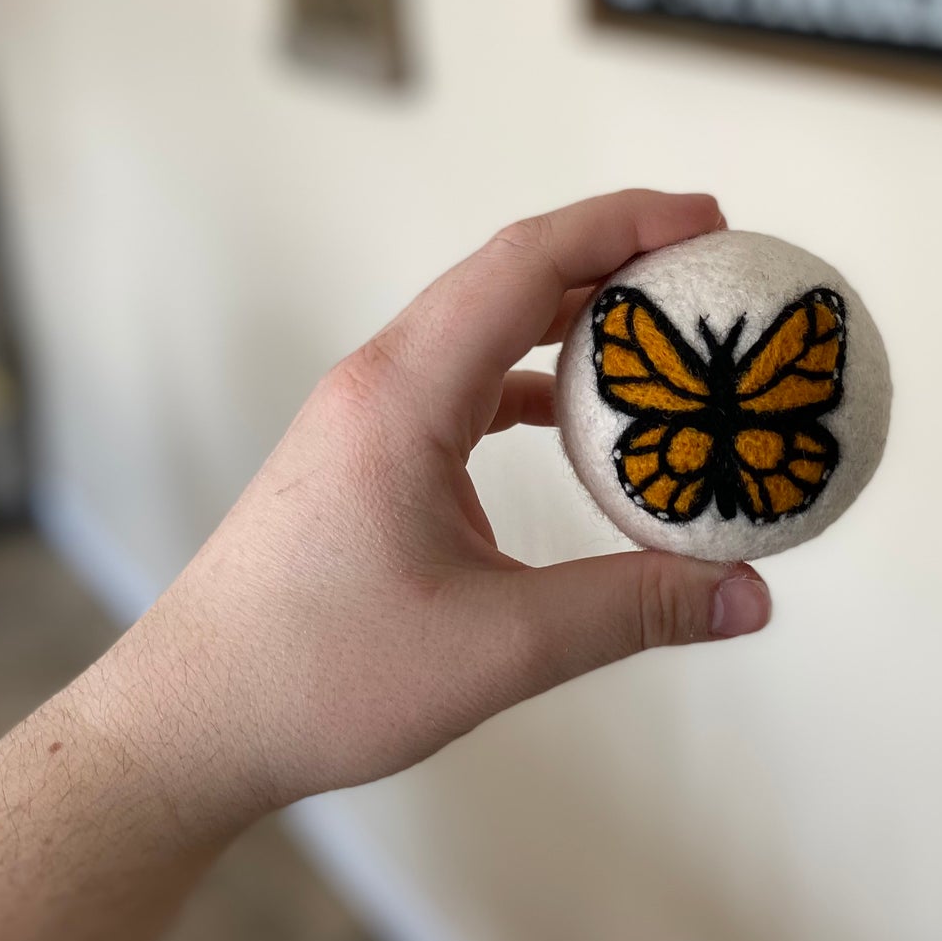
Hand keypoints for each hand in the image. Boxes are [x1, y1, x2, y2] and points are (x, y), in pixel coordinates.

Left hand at [80, 190, 771, 839]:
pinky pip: (469, 384)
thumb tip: (750, 598)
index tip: (710, 221)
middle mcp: (382, 382)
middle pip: (510, 276)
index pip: (525, 264)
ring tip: (663, 337)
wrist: (191, 719)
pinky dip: (539, 382)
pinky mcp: (370, 453)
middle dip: (614, 255)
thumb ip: (632, 611)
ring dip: (576, 319)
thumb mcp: (497, 646)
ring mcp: (370, 415)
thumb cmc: (318, 676)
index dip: (624, 225)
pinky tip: (583, 422)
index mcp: (404, 395)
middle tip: (707, 268)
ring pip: (487, 329)